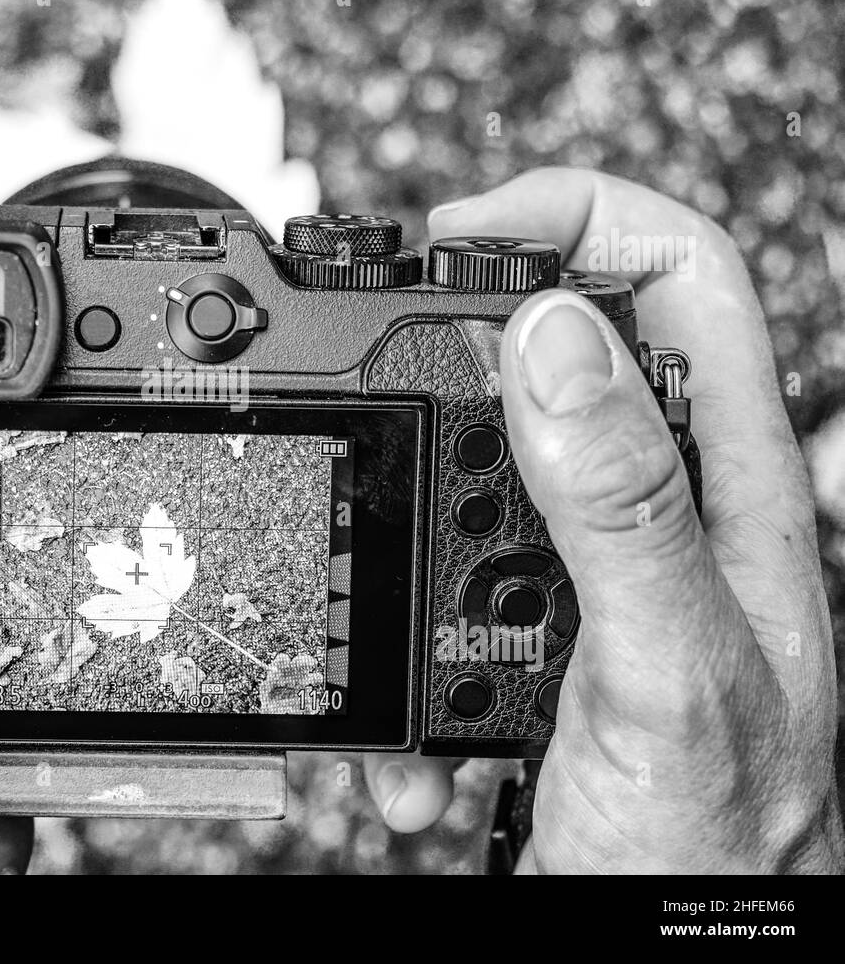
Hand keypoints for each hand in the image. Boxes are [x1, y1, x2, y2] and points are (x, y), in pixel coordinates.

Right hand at [365, 167, 843, 872]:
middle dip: (455, 348)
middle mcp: (660, 504)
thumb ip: (620, 504)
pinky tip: (408, 715)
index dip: (579, 215)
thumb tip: (550, 339)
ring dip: (406, 519)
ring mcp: (587, 564)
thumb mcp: (666, 665)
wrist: (662, 956)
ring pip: (478, 461)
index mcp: (725, 484)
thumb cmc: (716, 843)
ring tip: (385, 584)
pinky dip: (399, 630)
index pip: (683, 272)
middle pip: (563, 341)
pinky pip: (439, 575)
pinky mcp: (525, 624)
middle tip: (379, 383)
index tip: (459, 236)